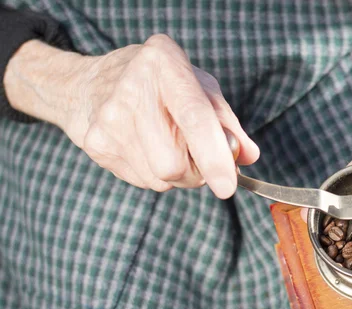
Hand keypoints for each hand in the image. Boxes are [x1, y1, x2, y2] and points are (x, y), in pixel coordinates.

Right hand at [5, 35, 258, 197]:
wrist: (88, 84)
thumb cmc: (158, 85)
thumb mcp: (198, 87)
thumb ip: (227, 122)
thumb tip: (248, 156)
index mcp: (165, 64)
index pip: (194, 118)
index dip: (214, 157)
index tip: (228, 187)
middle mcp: (132, 89)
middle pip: (173, 163)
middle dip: (196, 172)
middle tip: (198, 156)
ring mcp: (109, 120)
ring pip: (160, 179)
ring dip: (178, 175)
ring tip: (169, 145)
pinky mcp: (95, 145)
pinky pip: (143, 181)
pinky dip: (155, 174)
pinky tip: (146, 148)